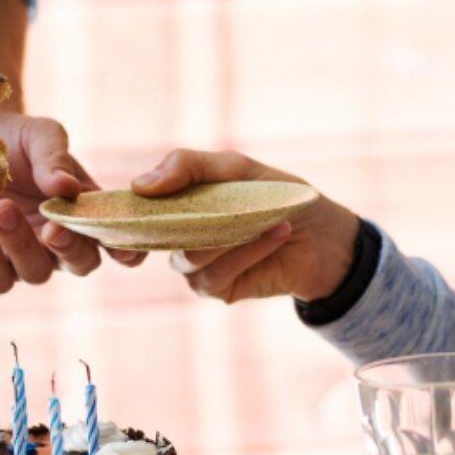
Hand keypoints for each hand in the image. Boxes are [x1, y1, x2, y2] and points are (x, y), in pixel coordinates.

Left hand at [0, 113, 142, 292]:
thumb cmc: (9, 138)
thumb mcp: (38, 136)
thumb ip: (53, 159)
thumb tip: (66, 187)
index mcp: (83, 210)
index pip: (115, 239)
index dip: (127, 251)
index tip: (124, 253)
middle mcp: (58, 238)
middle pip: (82, 264)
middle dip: (71, 249)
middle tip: (52, 227)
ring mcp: (22, 255)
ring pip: (36, 273)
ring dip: (21, 245)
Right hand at [131, 149, 361, 303]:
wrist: (325, 235)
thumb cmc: (277, 195)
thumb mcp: (236, 168)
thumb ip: (189, 166)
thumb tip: (140, 185)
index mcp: (177, 205)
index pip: (138, 208)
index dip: (129, 211)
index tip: (137, 202)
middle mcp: (180, 237)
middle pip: (157, 234)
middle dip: (180, 220)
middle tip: (218, 203)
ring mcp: (197, 266)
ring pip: (187, 256)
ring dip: (228, 234)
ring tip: (268, 216)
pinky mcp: (219, 288)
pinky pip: (215, 274)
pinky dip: (247, 251)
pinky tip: (276, 234)